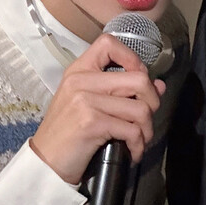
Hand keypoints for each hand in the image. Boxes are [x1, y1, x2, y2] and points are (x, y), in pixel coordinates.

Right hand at [30, 33, 165, 183]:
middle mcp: (81, 80)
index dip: (132, 58)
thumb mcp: (90, 104)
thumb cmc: (69, 132)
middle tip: (146, 119)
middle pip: (139, 79)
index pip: (109, 43)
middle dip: (152, 102)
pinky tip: (133, 152)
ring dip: (147, 129)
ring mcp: (85, 100)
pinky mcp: (91, 122)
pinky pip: (132, 131)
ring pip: (141, 108)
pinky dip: (138, 145)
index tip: (138, 79)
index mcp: (79, 70)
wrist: (46, 161)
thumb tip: (159, 85)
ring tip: (140, 139)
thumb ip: (123, 91)